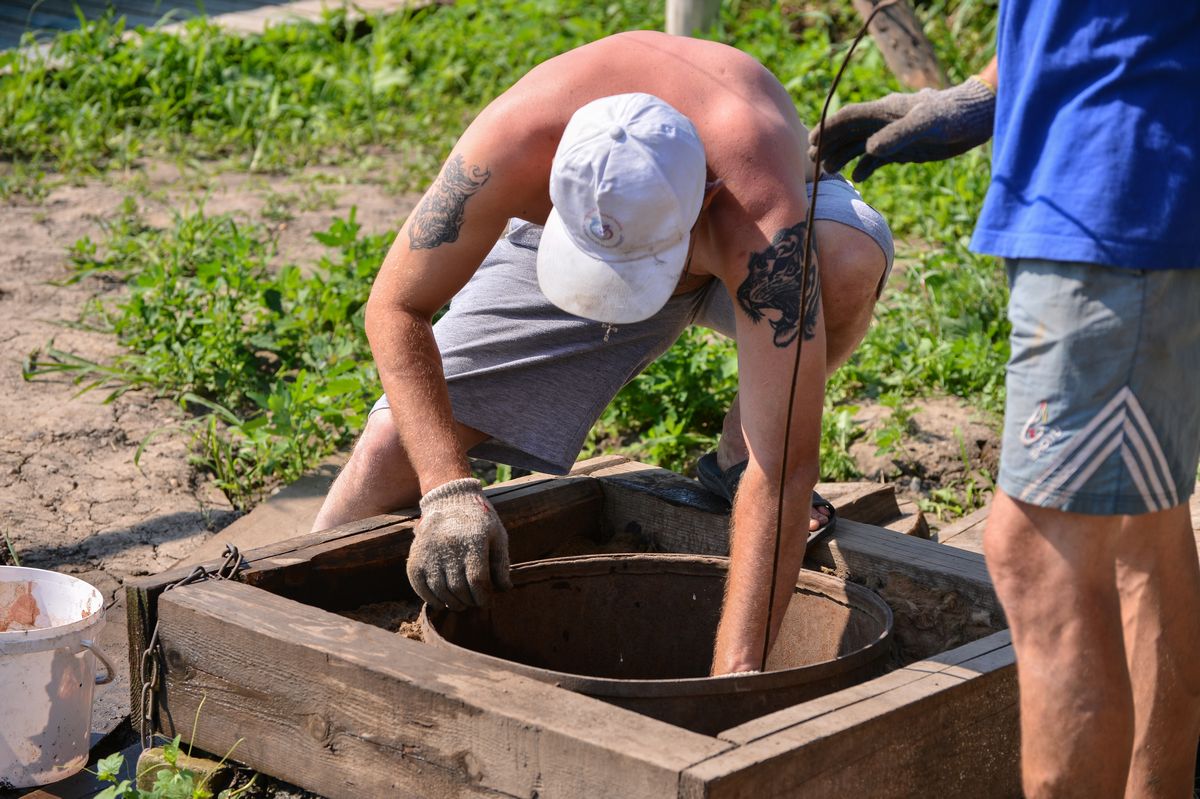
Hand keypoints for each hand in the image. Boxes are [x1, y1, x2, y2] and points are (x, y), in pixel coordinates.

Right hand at [407, 478, 512, 609]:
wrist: (449, 501)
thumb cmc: (479, 521)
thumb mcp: (497, 535)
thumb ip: (502, 563)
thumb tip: (505, 589)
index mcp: (473, 541)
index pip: (478, 581)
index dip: (483, 597)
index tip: (487, 601)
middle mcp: (449, 547)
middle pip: (459, 589)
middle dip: (469, 601)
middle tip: (474, 602)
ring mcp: (430, 552)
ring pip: (440, 591)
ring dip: (452, 603)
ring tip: (461, 603)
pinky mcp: (415, 557)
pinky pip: (420, 586)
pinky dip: (431, 599)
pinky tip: (442, 601)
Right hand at [808, 76, 994, 180]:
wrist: (978, 118)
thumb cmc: (953, 116)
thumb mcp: (927, 124)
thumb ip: (897, 136)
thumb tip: (869, 150)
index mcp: (885, 110)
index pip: (848, 117)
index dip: (828, 128)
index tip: (811, 142)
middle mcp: (884, 122)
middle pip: (848, 132)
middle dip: (828, 144)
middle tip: (811, 162)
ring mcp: (893, 135)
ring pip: (859, 145)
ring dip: (842, 156)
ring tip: (827, 172)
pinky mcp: (904, 148)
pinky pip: (877, 158)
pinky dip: (865, 167)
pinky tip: (857, 179)